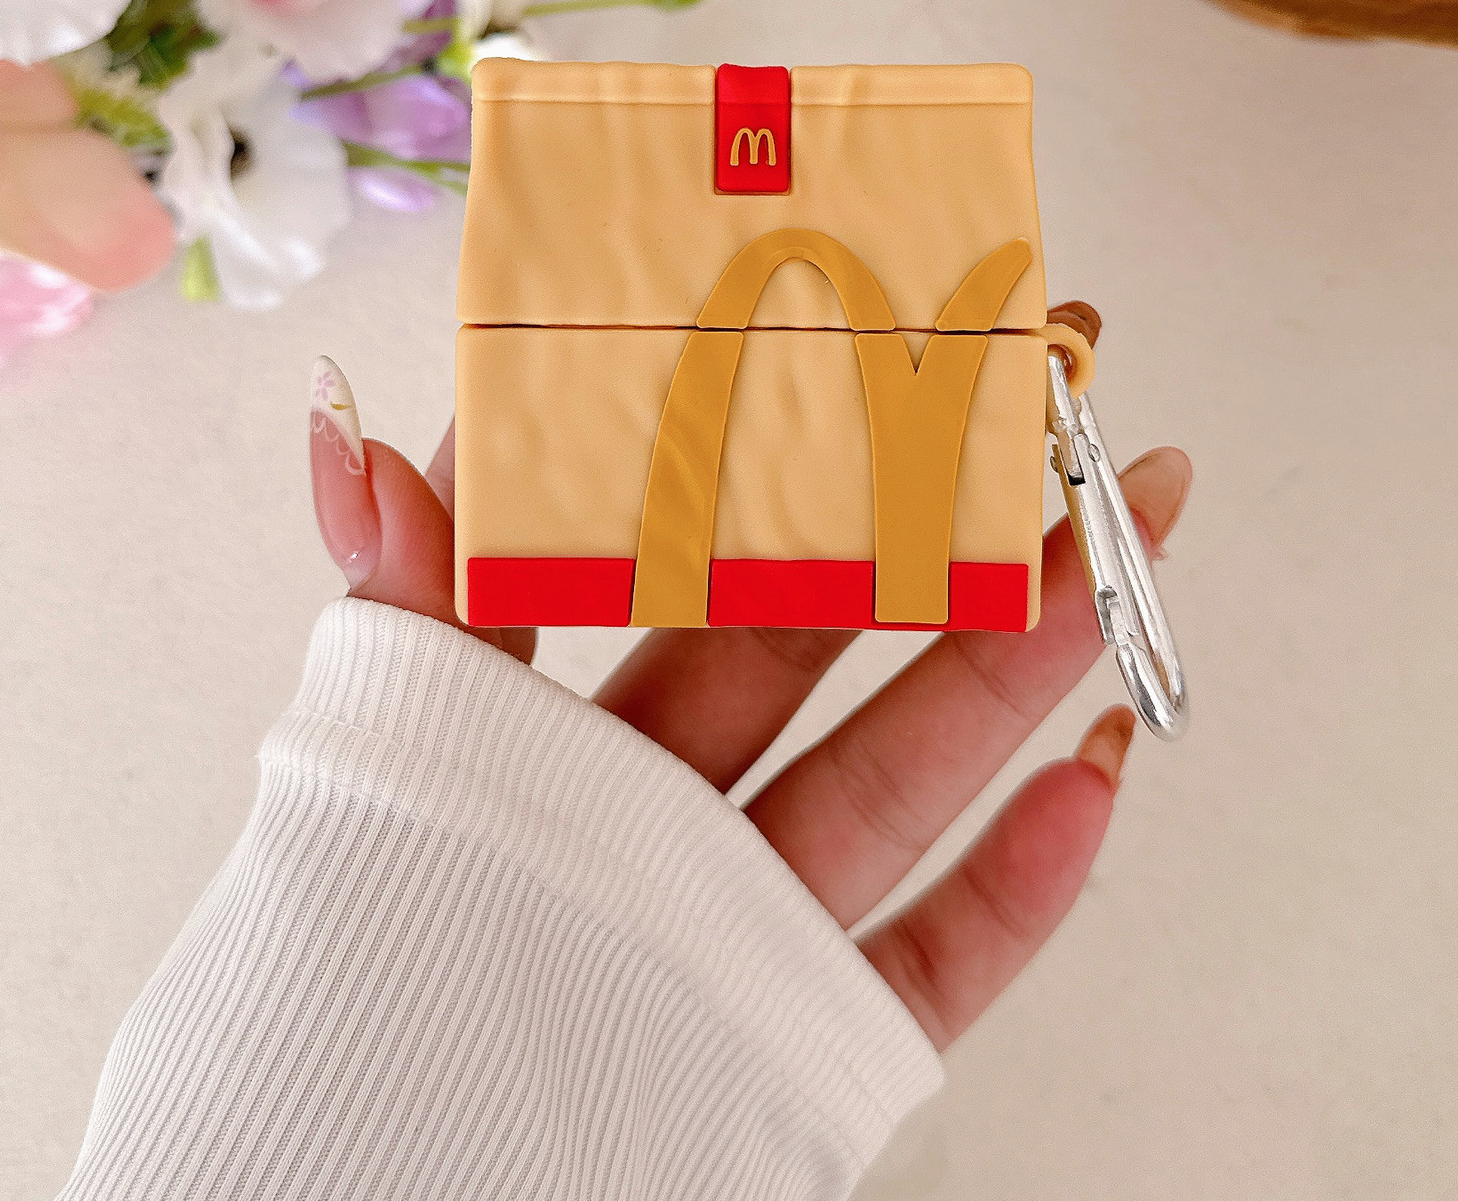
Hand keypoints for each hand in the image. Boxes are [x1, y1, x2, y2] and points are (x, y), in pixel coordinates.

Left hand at [309, 300, 1189, 1051]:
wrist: (360, 1194)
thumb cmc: (345, 1004)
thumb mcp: (364, 765)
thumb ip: (394, 603)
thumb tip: (351, 432)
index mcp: (554, 734)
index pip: (676, 558)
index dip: (771, 447)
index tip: (860, 342)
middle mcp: (660, 819)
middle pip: (825, 654)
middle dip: (934, 526)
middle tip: (1030, 414)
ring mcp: (743, 931)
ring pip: (900, 774)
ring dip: (1014, 663)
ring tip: (1111, 546)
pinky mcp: (804, 1053)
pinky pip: (934, 960)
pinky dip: (1021, 883)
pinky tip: (1093, 776)